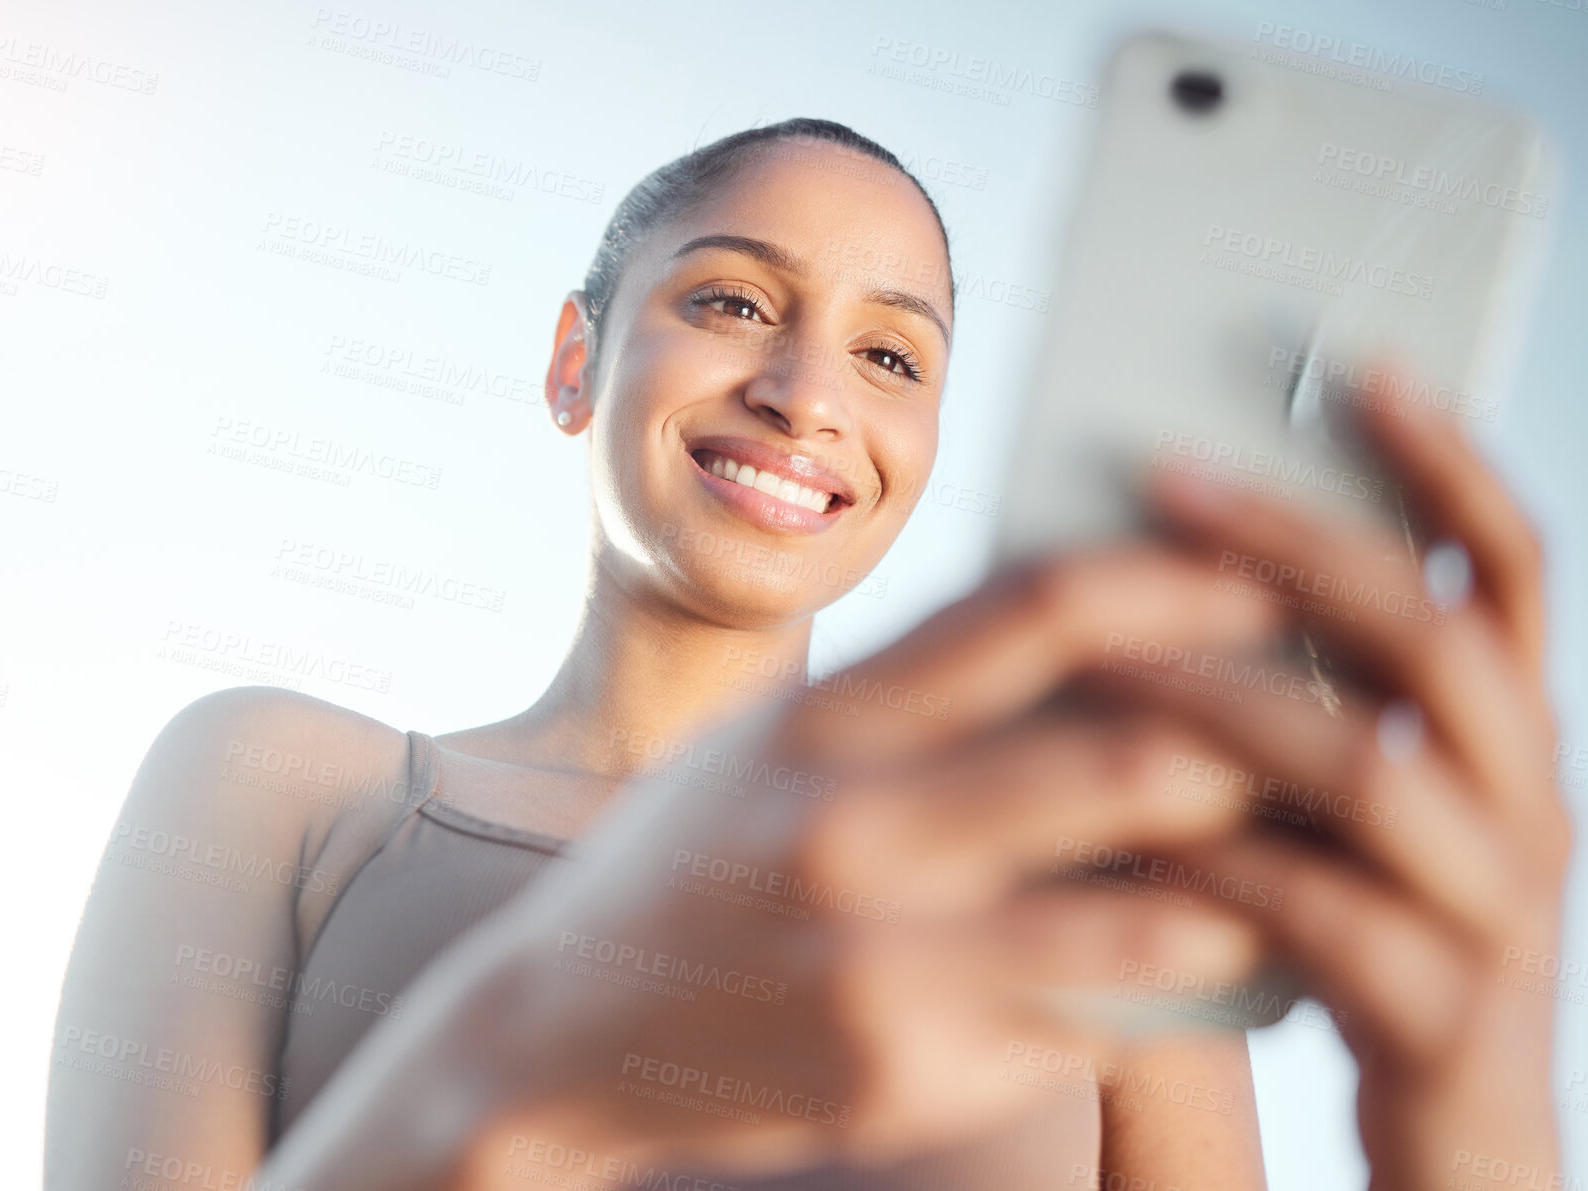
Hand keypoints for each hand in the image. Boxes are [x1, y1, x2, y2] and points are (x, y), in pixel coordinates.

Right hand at [428, 544, 1305, 1183]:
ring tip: (1277, 849)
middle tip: (1313, 727)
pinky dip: (1162, 979)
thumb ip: (911, 685)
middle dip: (1255, 739)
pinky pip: (1093, 1015)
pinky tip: (1188, 953)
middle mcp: (855, 826)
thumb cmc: (689, 860)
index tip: (1260, 575)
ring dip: (1241, 875)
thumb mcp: (772, 738)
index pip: (1039, 607)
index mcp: (827, 716)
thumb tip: (1081, 620)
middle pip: (1129, 754)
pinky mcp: (908, 1071)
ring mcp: (884, 961)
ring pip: (1149, 907)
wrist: (561, 1027)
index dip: (1177, 581)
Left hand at [1091, 367, 1572, 1190]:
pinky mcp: (1435, 1010)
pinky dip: (1219, 863)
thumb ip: (1303, 705)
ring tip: (1108, 660)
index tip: (1361, 367)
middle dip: (1295, 546)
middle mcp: (1525, 799)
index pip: (1506, 564)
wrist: (1453, 1139)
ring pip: (1368, 768)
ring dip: (1225, 702)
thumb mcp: (1353, 807)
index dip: (1445, 460)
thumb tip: (1162, 577)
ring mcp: (1494, 907)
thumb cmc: (1366, 933)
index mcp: (1505, 733)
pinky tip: (1134, 836)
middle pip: (1429, 635)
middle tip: (1172, 478)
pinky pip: (1320, 911)